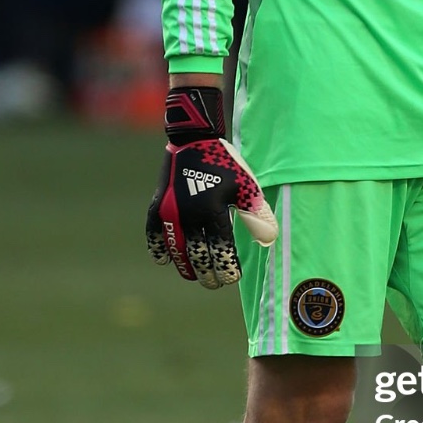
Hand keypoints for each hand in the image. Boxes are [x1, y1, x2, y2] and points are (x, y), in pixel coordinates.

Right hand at [145, 87, 277, 288]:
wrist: (194, 139)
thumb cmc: (225, 164)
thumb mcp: (247, 186)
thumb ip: (257, 215)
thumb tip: (269, 241)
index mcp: (213, 210)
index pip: (221, 251)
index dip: (227, 268)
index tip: (233, 277)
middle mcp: (189, 214)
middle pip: (198, 256)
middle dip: (208, 274)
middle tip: (215, 283)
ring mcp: (169, 211)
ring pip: (176, 250)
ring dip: (185, 266)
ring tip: (194, 275)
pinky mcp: (157, 206)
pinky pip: (153, 235)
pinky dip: (158, 249)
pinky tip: (165, 259)